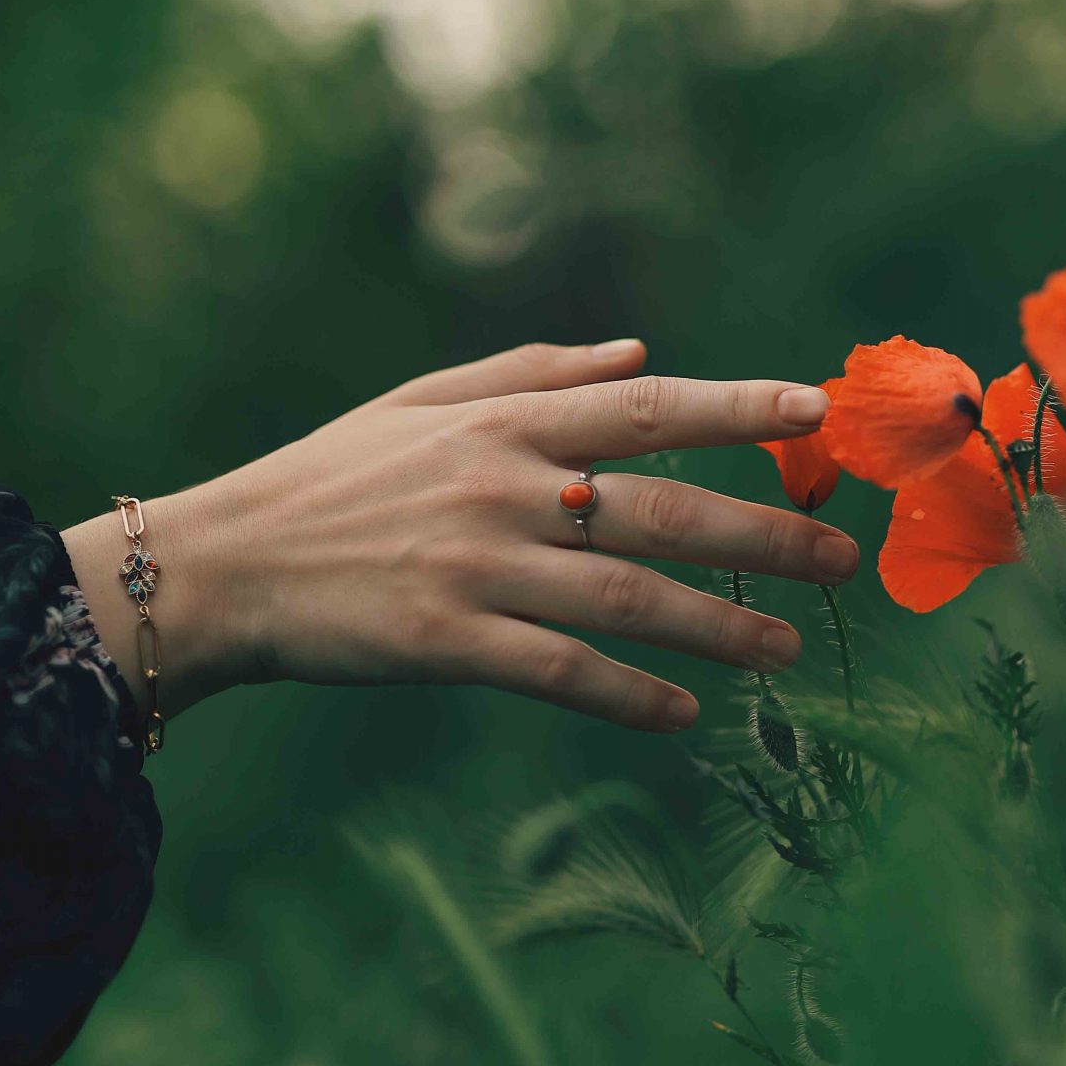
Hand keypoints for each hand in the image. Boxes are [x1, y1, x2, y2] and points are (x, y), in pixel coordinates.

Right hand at [61, 338, 853, 735]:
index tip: (815, 409)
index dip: (737, 406)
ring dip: (718, 625)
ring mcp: (477, 566)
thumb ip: (537, 371)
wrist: (225, 562)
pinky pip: (561, 671)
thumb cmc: (331, 478)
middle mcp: (503, 487)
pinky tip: (685, 711)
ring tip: (789, 650)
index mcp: (503, 422)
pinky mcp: (446, 641)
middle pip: (660, 506)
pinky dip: (630, 693)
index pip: (646, 407)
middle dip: (762, 531)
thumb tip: (643, 353)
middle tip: (840, 558)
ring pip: (627, 596)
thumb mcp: (424, 402)